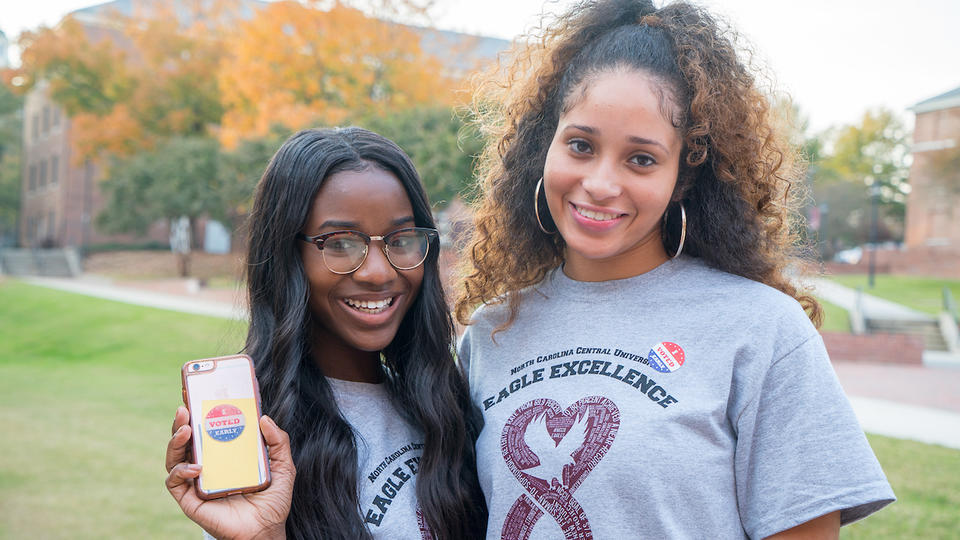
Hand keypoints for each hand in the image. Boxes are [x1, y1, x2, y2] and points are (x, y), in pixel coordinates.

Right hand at [165, 406, 295, 539]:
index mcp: (225, 454)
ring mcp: (196, 481)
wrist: (265, 531)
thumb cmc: (272, 500)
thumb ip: (278, 441)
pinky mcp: (189, 499)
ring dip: (175, 440)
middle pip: (186, 439)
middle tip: (185, 405)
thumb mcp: (282, 465)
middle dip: (181, 420)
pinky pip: (174, 482)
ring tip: (185, 429)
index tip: (195, 390)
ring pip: (174, 456)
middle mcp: (207, 464)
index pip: (207, 428)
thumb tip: (264, 417)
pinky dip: (180, 471)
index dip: (198, 409)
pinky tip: (195, 467)